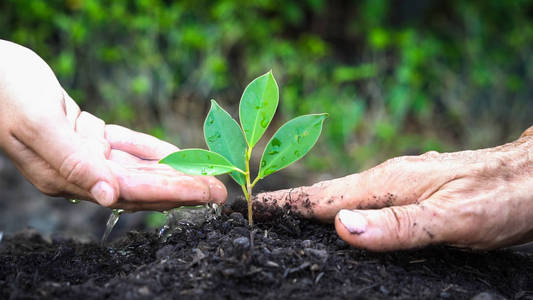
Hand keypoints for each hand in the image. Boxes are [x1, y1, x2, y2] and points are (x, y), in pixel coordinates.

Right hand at [0, 40, 225, 209]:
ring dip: (174, 171)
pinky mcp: (86, 134)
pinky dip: (152, 150)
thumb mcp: (38, 125)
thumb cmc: (4, 91)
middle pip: (141, 185)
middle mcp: (78, 171)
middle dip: (183, 188)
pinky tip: (176, 156)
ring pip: (138, 167)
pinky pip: (126, 145)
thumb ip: (73, 163)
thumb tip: (109, 197)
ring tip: (207, 175)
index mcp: (66, 176)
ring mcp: (83, 153)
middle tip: (221, 190)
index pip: (131, 191)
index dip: (172, 192)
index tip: (207, 194)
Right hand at [257, 126, 532, 250]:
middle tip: (256, 217)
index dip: (285, 205)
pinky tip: (339, 223)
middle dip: (289, 205)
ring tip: (284, 220)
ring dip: (311, 208)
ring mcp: (398, 185)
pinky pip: (364, 204)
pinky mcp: (410, 194)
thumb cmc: (498, 196)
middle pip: (326, 195)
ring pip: (344, 199)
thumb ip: (398, 225)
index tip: (249, 207)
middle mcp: (387, 180)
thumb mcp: (451, 218)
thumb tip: (342, 227)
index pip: (323, 197)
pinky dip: (340, 212)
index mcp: (387, 183)